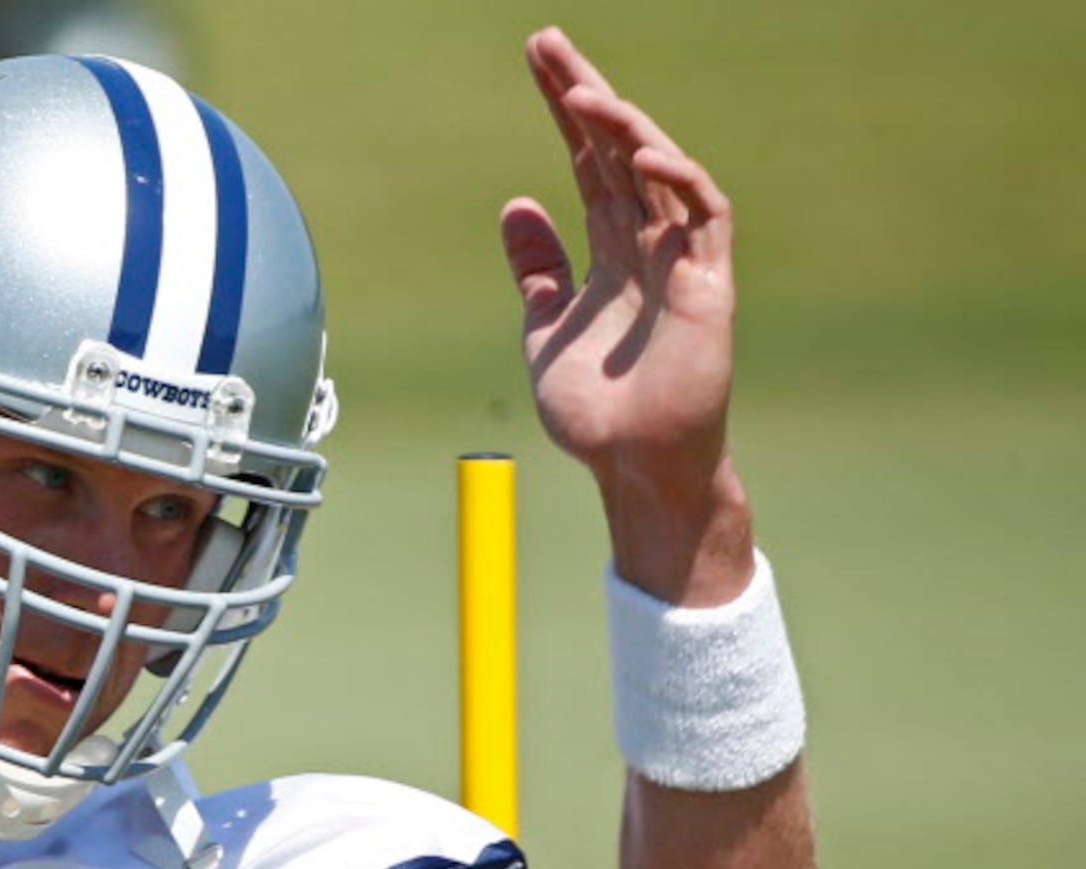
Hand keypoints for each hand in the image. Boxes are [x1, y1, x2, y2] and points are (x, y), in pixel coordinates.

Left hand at [504, 27, 751, 602]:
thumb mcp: (545, 328)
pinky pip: (701, 213)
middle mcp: (648, 242)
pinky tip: (636, 155)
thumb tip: (516, 204)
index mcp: (610, 248)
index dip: (563, 111)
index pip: (584, 162)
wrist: (632, 467)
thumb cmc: (596, 411)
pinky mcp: (710, 284)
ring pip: (657, 169)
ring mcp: (682, 258)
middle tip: (546, 43)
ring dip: (619, 127)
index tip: (536, 61)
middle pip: (615, 149)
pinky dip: (673, 180)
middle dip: (583, 95)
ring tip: (580, 92)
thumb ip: (538, 269)